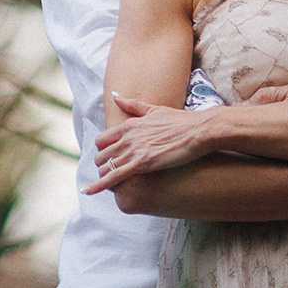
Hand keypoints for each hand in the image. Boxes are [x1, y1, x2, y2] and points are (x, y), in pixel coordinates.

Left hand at [86, 93, 222, 194]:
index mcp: (129, 125)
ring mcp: (133, 150)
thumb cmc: (181, 121)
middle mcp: (127, 136)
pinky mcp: (142, 163)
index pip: (102, 139)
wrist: (199, 130)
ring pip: (104, 166)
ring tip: (101, 185)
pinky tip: (89, 191)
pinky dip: (99, 185)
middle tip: (107, 174)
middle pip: (100, 154)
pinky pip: (114, 176)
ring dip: (101, 176)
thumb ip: (132, 105)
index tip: (106, 158)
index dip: (102, 151)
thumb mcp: (154, 110)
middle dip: (101, 165)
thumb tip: (116, 96)